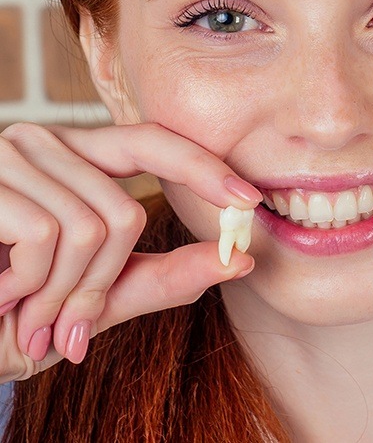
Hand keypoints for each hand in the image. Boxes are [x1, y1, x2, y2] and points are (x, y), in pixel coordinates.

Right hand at [0, 122, 259, 380]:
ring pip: (94, 229)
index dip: (204, 167)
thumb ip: (159, 278)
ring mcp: (14, 154)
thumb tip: (239, 259)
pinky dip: (30, 287)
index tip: (250, 201)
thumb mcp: (88, 301)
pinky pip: (51, 238)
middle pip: (126, 210)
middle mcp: (46, 144)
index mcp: (75, 160)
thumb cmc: (5, 313)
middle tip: (63, 327)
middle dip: (99, 287)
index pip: (154, 143)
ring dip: (59, 297)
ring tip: (17, 309)